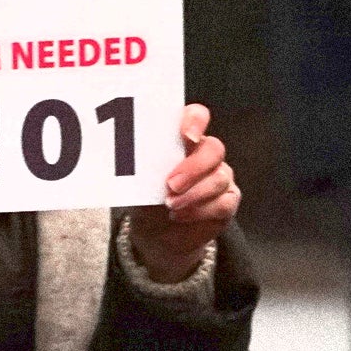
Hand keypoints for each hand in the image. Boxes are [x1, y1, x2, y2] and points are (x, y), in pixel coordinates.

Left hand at [126, 105, 240, 283]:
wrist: (156, 234)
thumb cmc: (147, 199)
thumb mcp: (137, 181)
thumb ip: (139, 166)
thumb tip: (122, 158)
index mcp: (183, 140)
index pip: (197, 117)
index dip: (195, 121)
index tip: (187, 136)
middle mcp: (205, 154)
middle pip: (214, 149)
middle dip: (193, 168)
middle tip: (170, 184)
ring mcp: (219, 177)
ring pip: (219, 178)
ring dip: (193, 194)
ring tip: (170, 204)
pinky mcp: (227, 202)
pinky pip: (224, 203)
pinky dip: (200, 211)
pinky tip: (180, 215)